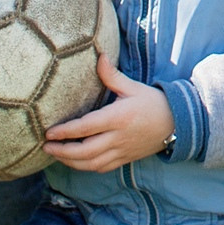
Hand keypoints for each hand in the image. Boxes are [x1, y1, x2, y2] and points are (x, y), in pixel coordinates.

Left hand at [41, 54, 173, 171]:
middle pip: (85, 151)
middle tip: (46, 146)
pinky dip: (85, 167)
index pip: (86, 127)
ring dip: (70, 162)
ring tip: (55, 155)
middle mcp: (118, 137)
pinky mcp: (125, 159)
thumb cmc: (152, 102)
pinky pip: (102, 168)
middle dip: (62, 151)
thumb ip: (111, 75)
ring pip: (91, 163)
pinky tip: (75, 162)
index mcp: (118, 118)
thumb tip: (99, 56)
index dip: (65, 132)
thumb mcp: (132, 87)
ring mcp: (121, 151)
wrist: (177, 123)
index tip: (49, 132)